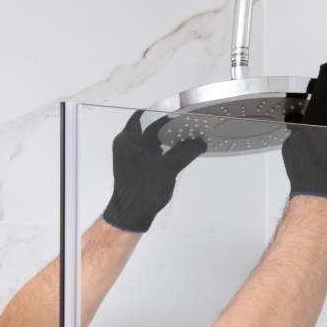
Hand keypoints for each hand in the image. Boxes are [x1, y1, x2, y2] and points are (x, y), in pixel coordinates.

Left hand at [102, 111, 207, 232]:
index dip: (163, 111)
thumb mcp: (168, 168)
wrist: (131, 214)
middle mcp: (126, 143)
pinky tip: (176, 149)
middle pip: (149, 125)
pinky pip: (150, 148)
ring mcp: (129, 153)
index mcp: (129, 139)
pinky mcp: (134, 163)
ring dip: (165, 136)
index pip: (146, 115)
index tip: (180, 111)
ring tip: (184, 135)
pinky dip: (162, 146)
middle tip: (186, 123)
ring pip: (150, 137)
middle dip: (167, 124)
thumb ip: (185, 152)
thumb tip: (201, 142)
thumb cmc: (143, 191)